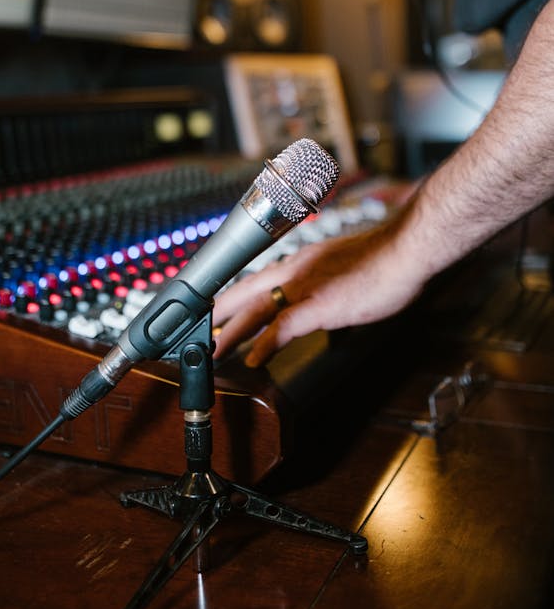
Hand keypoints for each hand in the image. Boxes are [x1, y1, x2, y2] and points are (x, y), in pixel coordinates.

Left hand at [212, 210, 425, 367]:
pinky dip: (265, 344)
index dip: (237, 295)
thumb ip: (329, 288)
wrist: (407, 248)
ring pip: (257, 309)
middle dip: (221, 312)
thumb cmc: (386, 259)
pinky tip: (253, 359)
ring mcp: (307, 286)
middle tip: (200, 329)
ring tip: (215, 349)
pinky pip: (284, 326)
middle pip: (247, 291)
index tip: (222, 309)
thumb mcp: (346, 273)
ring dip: (233, 331)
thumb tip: (327, 308)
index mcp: (303, 261)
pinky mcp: (321, 304)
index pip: (260, 278)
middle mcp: (297, 269)